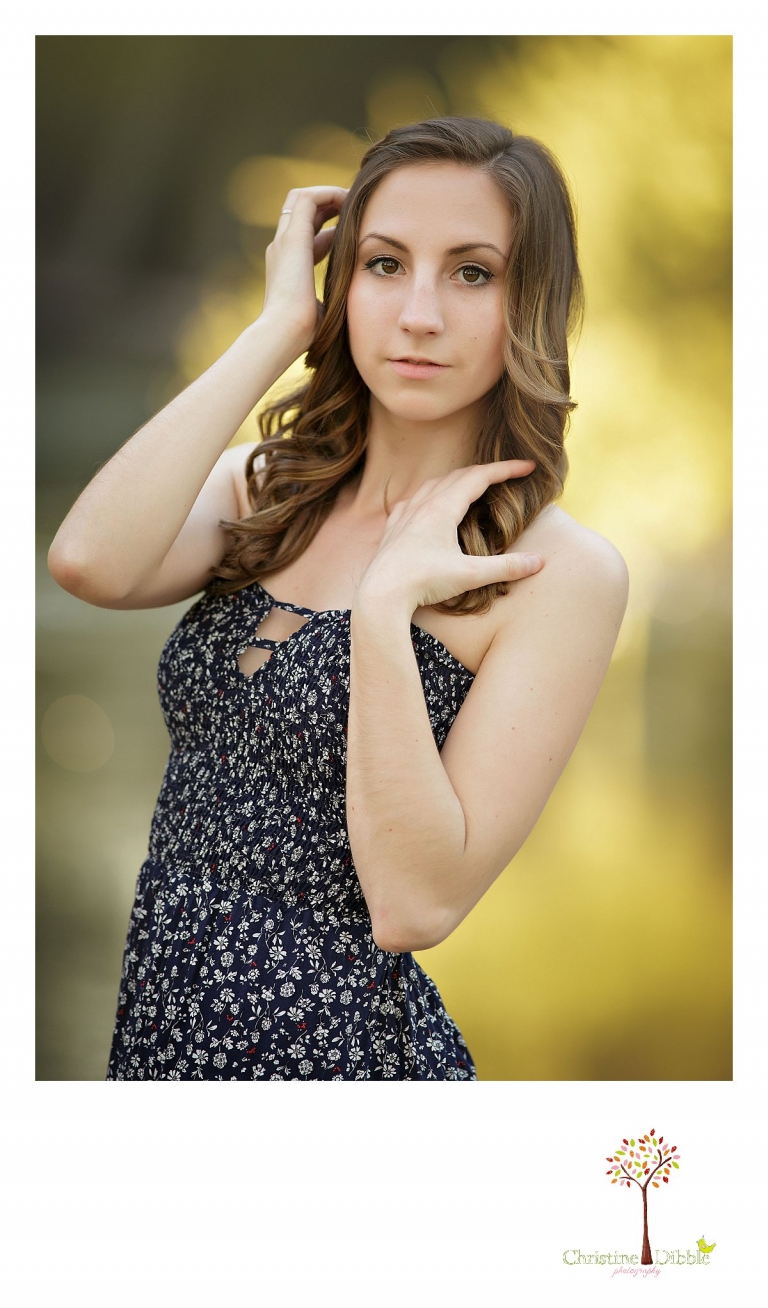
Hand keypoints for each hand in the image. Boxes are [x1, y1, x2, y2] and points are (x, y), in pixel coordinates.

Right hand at [261, 185, 348, 354]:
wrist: (283, 334)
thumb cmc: (304, 334)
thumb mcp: (322, 312)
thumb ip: (332, 301)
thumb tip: (351, 305)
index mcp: (288, 267)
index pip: (308, 237)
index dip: (332, 230)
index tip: (356, 231)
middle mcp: (282, 249)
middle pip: (302, 212)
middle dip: (329, 205)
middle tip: (356, 207)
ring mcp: (284, 241)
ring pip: (302, 199)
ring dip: (328, 195)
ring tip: (353, 199)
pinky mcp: (292, 237)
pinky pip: (308, 199)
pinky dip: (327, 194)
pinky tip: (349, 200)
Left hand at [357, 460, 544, 612]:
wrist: (380, 596)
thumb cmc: (423, 583)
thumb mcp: (469, 575)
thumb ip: (506, 567)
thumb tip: (539, 562)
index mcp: (442, 507)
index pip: (480, 477)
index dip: (507, 469)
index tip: (528, 466)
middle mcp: (422, 504)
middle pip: (458, 476)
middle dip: (486, 472)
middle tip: (507, 474)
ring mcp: (405, 514)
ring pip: (434, 484)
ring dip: (457, 479)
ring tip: (472, 485)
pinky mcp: (392, 528)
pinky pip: (413, 500)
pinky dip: (430, 494)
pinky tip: (428, 503)